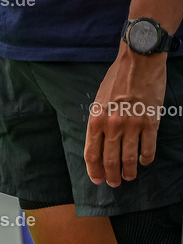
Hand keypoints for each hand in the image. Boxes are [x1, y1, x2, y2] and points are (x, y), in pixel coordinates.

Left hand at [85, 48, 167, 186]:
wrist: (139, 60)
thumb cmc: (116, 80)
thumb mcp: (98, 102)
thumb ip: (98, 124)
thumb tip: (99, 145)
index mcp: (96, 121)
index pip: (91, 154)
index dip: (94, 171)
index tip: (97, 180)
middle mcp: (112, 126)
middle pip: (109, 160)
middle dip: (111, 176)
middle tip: (114, 183)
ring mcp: (132, 124)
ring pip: (129, 158)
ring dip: (128, 172)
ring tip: (129, 177)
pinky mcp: (151, 121)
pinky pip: (148, 147)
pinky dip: (146, 158)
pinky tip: (144, 162)